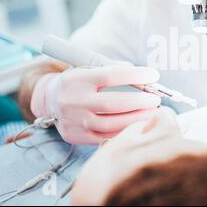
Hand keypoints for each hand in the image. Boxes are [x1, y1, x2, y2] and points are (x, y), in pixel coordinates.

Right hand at [30, 64, 160, 144]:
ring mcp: (73, 121)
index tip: (154, 74)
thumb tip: (144, 77)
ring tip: (152, 113)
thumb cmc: (79, 81)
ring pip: (111, 124)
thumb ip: (113, 69)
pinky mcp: (75, 136)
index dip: (135, 75)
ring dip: (136, 119)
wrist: (50, 100)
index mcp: (77, 79)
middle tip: (156, 100)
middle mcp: (73, 101)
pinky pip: (105, 138)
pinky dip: (124, 131)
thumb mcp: (89, 68)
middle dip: (140, 102)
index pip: (111, 75)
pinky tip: (137, 125)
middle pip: (113, 103)